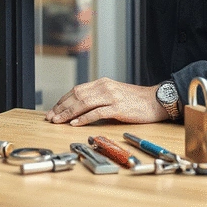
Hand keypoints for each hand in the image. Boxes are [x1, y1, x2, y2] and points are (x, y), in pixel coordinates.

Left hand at [45, 78, 167, 126]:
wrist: (155, 101)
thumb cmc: (135, 100)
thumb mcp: (113, 93)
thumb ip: (98, 97)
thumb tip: (80, 108)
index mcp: (101, 83)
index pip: (76, 90)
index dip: (63, 100)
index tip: (53, 110)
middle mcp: (104, 87)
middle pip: (76, 95)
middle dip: (61, 107)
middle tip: (50, 117)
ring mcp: (111, 97)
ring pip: (83, 103)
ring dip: (68, 113)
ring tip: (58, 121)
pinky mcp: (118, 108)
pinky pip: (97, 113)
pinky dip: (84, 118)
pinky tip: (75, 123)